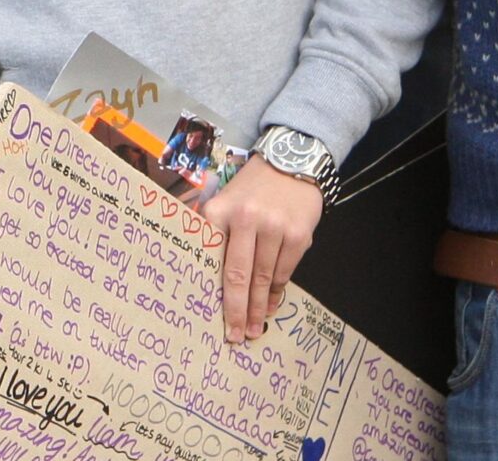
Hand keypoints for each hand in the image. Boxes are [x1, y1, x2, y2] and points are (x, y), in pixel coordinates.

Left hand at [199, 158, 320, 342]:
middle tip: (235, 336)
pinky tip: (271, 306)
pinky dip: (276, 292)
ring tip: (254, 328)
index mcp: (220, 211)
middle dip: (237, 310)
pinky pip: (284, 272)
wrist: (290, 161)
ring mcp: (274, 228)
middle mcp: (246, 219)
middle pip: (239, 275)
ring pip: (264, 278)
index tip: (209, 316)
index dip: (212, 290)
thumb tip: (199, 270)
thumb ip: (211, 230)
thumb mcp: (224, 200)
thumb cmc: (251, 188)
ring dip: (259, 308)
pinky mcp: (297, 235)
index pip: (212, 259)